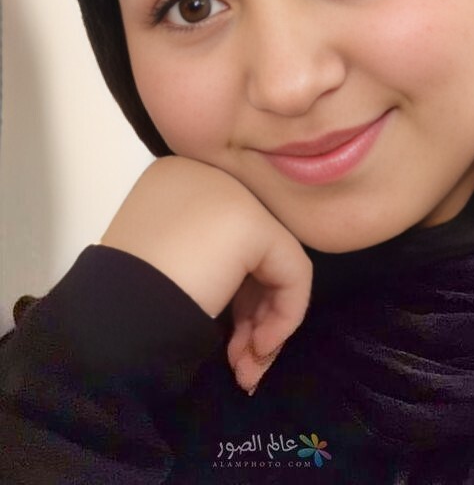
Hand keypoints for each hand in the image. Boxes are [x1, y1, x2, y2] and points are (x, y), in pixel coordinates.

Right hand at [100, 156, 312, 393]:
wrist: (109, 317)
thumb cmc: (127, 299)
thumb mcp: (165, 264)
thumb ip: (206, 260)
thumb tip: (242, 283)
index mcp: (179, 181)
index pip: (228, 236)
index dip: (235, 292)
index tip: (227, 339)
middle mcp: (207, 175)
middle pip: (253, 249)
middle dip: (252, 314)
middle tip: (242, 362)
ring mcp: (231, 193)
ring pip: (275, 261)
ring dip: (264, 324)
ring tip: (248, 370)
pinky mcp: (252, 221)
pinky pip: (292, 271)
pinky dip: (285, 315)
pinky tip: (258, 349)